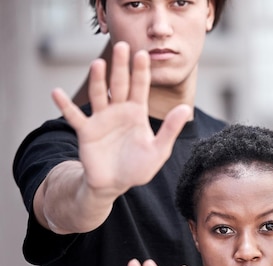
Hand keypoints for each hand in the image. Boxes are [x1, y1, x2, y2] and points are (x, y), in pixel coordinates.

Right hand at [51, 41, 190, 198]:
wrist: (114, 184)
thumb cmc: (138, 167)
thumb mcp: (159, 150)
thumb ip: (170, 129)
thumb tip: (185, 108)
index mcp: (137, 113)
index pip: (140, 87)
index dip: (141, 71)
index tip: (143, 54)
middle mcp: (118, 111)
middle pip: (119, 84)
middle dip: (121, 66)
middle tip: (122, 45)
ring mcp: (101, 119)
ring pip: (99, 95)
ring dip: (98, 80)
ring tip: (98, 64)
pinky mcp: (86, 131)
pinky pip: (74, 116)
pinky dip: (65, 105)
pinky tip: (56, 92)